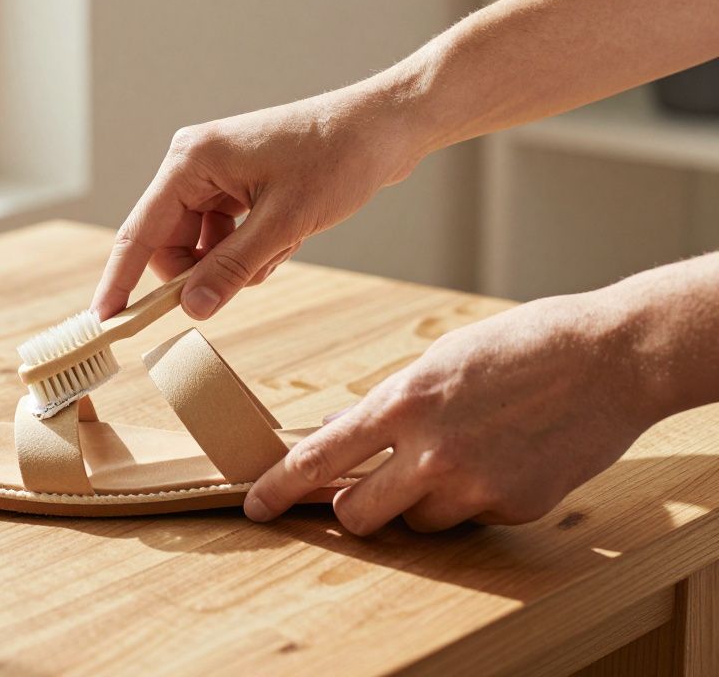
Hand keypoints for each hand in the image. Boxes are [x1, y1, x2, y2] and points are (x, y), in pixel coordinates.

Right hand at [91, 79, 424, 320]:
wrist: (386, 128)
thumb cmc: (337, 158)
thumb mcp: (284, 224)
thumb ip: (232, 269)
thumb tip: (191, 309)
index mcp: (190, 161)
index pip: (139, 231)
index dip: (120, 281)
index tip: (104, 321)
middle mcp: (193, 165)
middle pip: (170, 245)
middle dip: (202, 273)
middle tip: (243, 280)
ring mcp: (216, 176)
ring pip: (200, 248)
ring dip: (235, 264)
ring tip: (281, 246)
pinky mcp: (238, 187)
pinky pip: (225, 239)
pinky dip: (251, 252)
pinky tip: (286, 239)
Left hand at [243, 291, 660, 533]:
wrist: (612, 359)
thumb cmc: (522, 347)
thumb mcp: (440, 360)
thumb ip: (386, 403)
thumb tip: (337, 432)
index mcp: (403, 404)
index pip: (320, 460)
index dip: (280, 488)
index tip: (256, 504)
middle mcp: (431, 454)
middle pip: (359, 514)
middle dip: (357, 507)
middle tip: (370, 489)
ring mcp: (475, 487)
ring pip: (418, 521)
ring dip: (422, 501)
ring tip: (463, 454)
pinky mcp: (514, 508)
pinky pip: (471, 519)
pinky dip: (474, 499)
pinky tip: (504, 457)